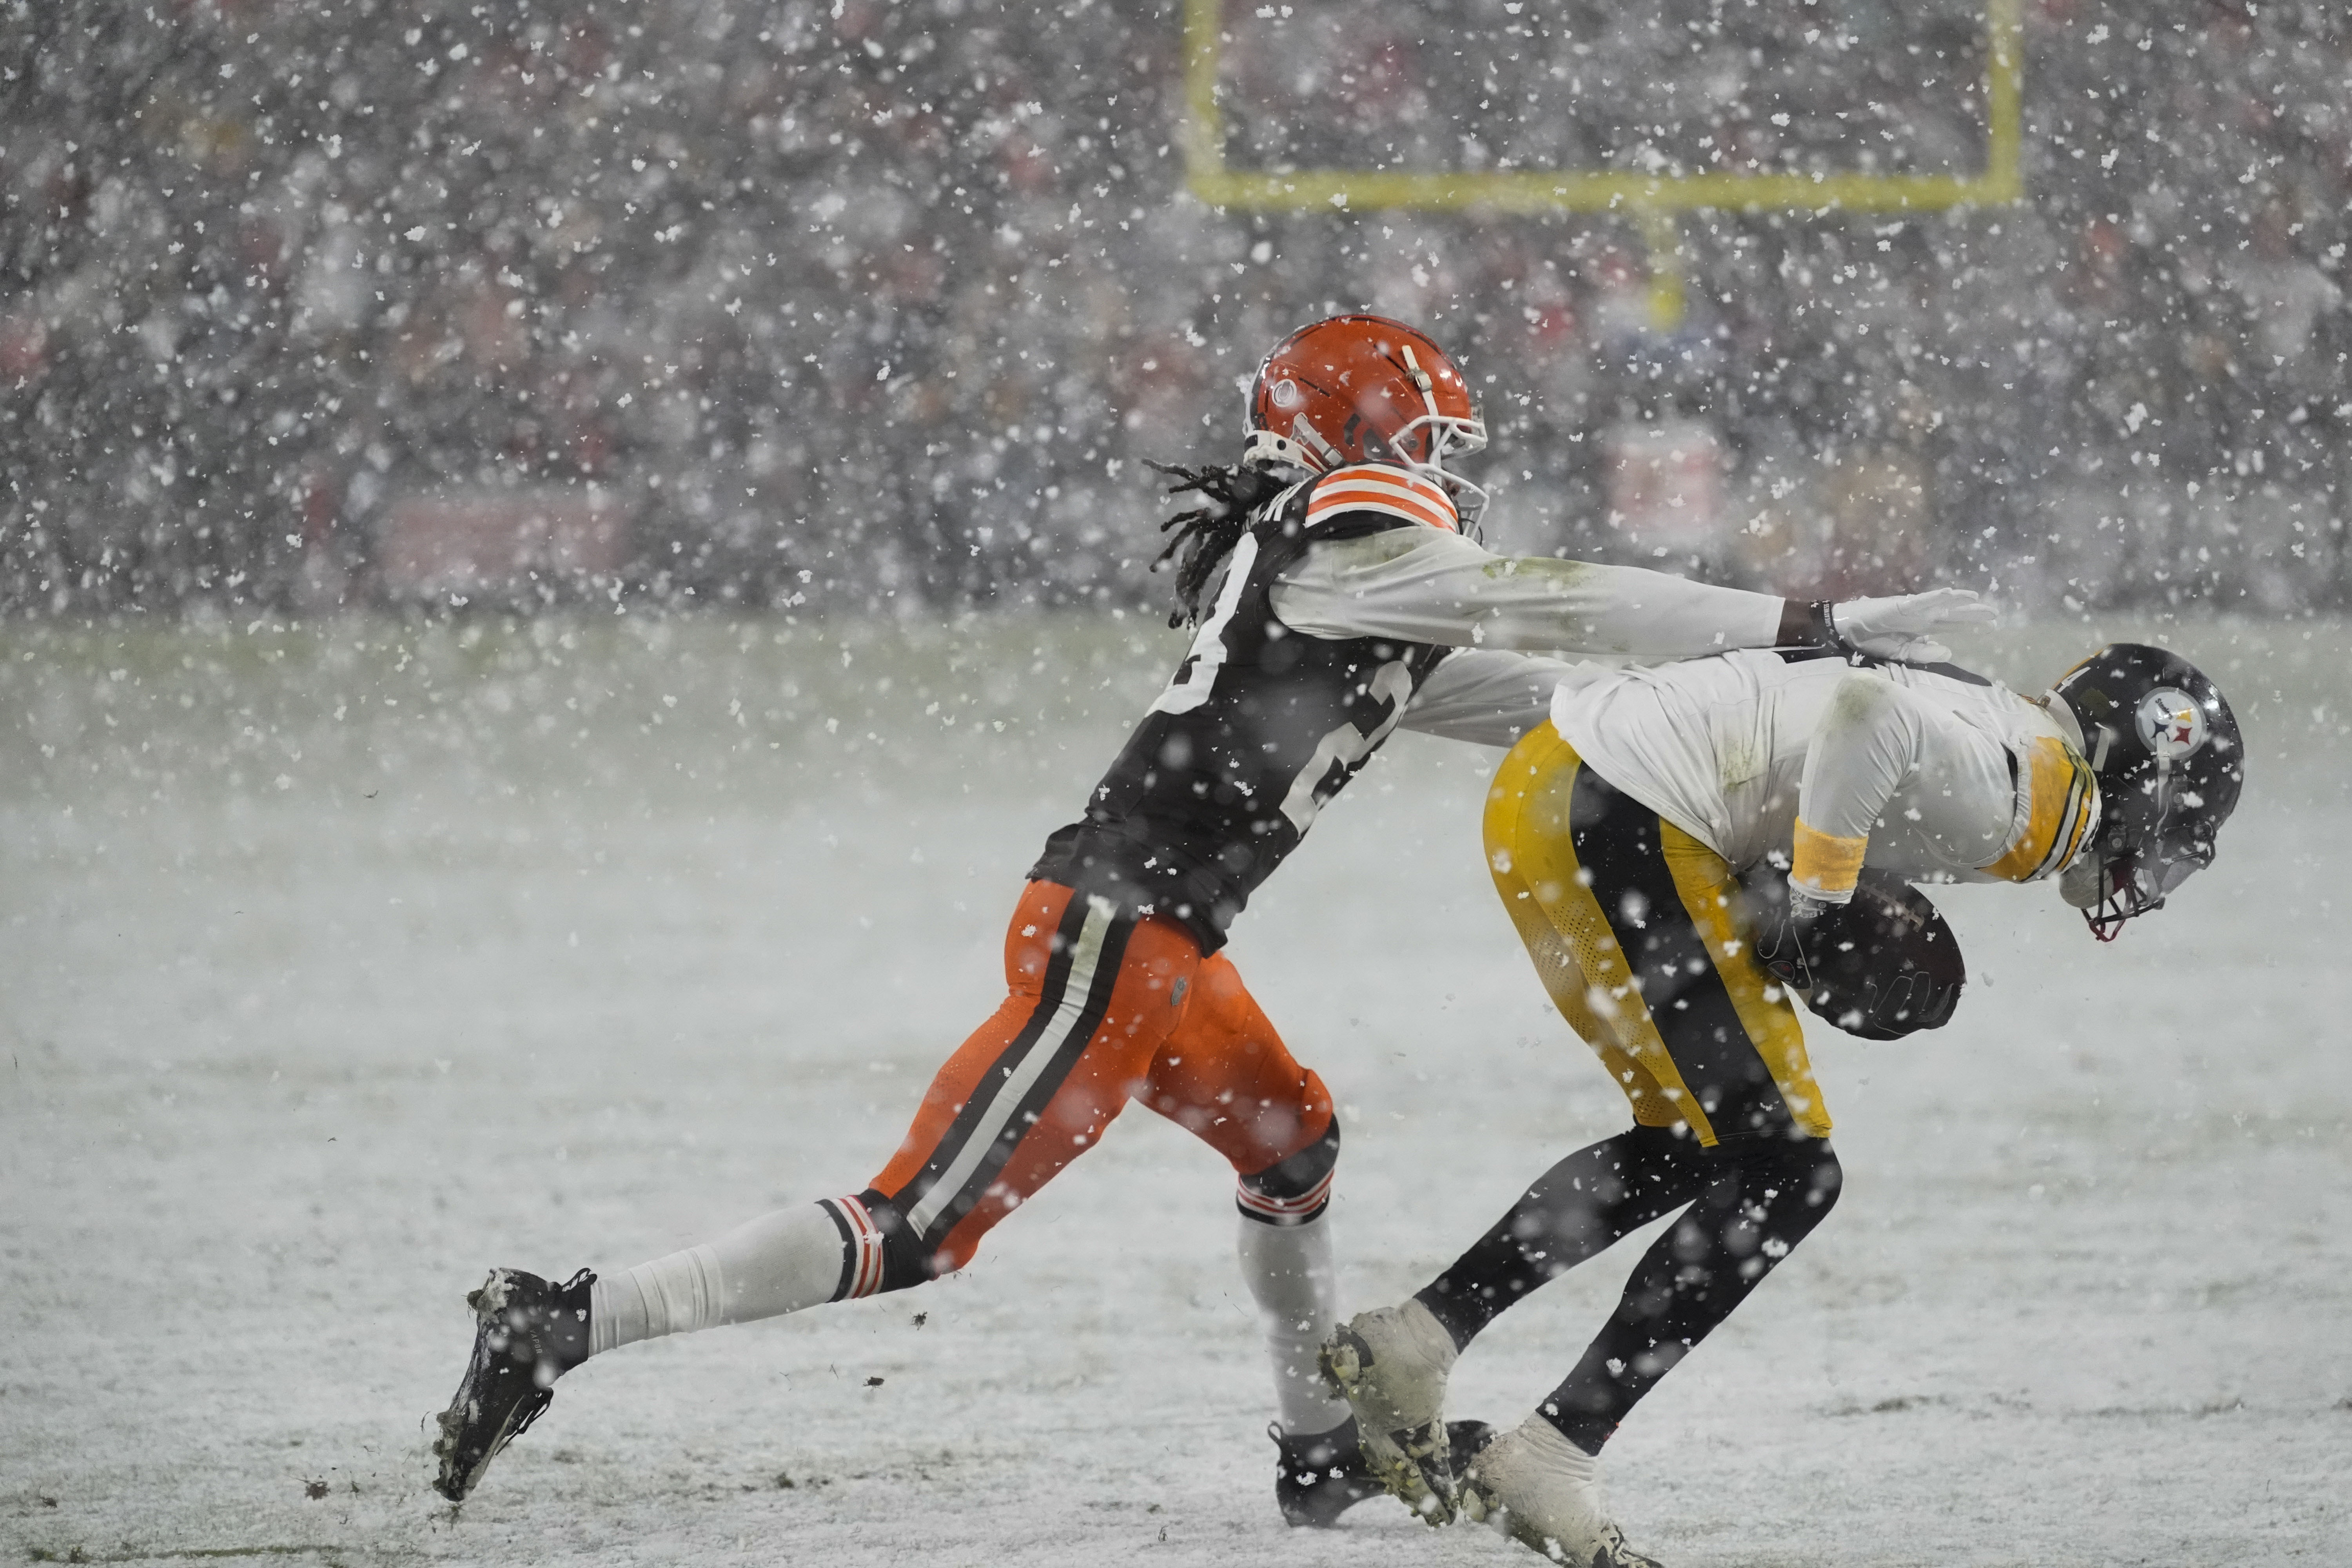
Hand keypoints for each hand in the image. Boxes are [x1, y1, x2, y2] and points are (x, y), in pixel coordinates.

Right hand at [1827, 588, 1996, 663]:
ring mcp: (1911, 609)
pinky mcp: (1899, 604)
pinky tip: (1949, 593)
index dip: (1969, 624)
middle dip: (1972, 612)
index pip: (1951, 625)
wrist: (1848, 632)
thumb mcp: (1901, 654)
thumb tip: (1949, 651)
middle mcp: (1921, 617)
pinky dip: (1934, 597)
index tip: (1991, 625)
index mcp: (1922, 629)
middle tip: (1995, 613)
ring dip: (1958, 600)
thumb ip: (1923, 653)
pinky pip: (1920, 600)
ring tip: (1977, 598)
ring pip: (1940, 603)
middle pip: (1951, 614)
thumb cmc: (1872, 641)